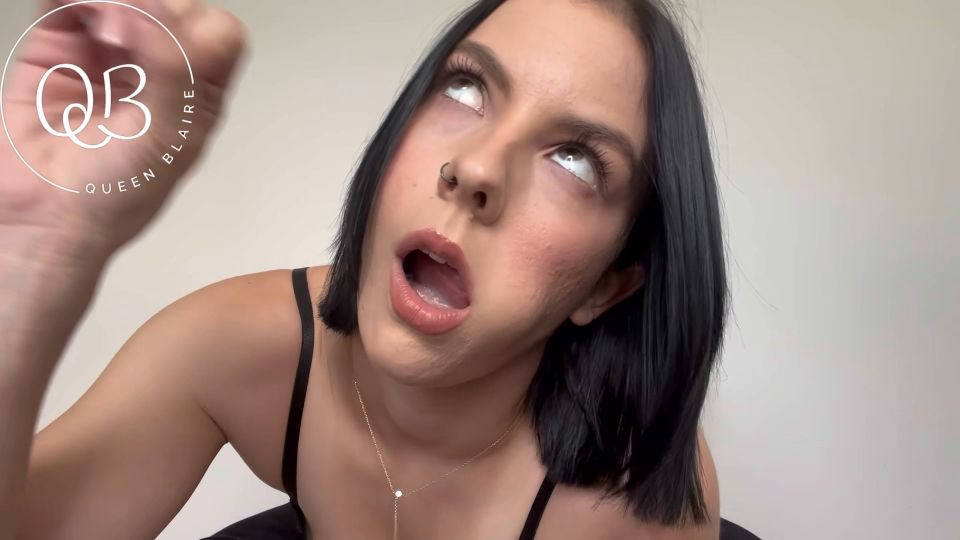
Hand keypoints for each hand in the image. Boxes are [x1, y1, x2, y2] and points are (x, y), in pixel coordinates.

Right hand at [0, 0, 245, 263]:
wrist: (47, 216)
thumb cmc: (116, 196)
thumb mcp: (169, 138)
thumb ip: (175, 73)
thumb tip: (160, 17)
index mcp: (197, 93)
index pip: (217, 33)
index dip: (195, 25)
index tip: (164, 38)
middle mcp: (158, 70)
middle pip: (173, 6)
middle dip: (151, 8)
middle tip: (124, 32)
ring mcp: (109, 56)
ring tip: (98, 24)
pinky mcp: (60, 50)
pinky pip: (67, 5)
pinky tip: (73, 8)